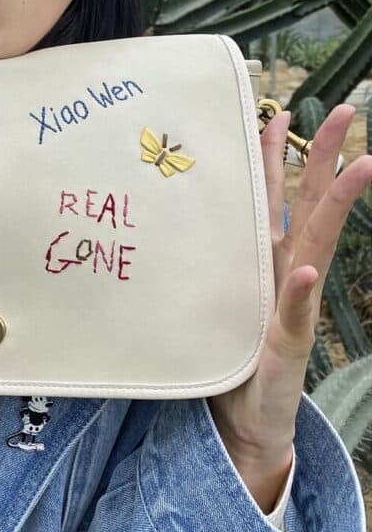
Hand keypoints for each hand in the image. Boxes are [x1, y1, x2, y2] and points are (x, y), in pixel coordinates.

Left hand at [208, 104, 371, 510]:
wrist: (244, 421)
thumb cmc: (227, 353)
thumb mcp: (213, 292)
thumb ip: (208, 255)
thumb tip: (177, 213)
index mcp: (264, 256)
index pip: (273, 194)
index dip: (275, 153)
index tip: (278, 110)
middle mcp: (284, 270)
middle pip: (308, 202)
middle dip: (325, 156)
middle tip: (343, 111)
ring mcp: (291, 304)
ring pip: (315, 243)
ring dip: (335, 204)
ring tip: (359, 166)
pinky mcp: (285, 341)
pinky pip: (293, 311)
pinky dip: (298, 289)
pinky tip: (306, 268)